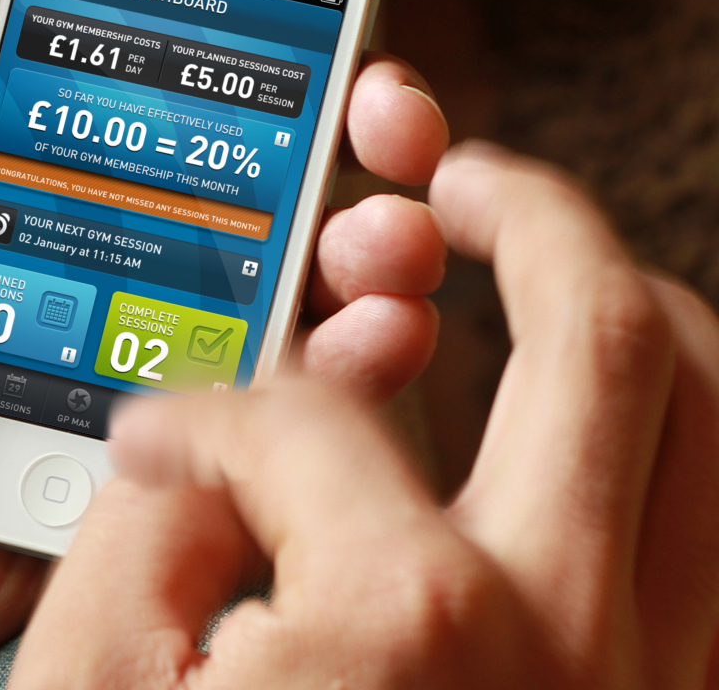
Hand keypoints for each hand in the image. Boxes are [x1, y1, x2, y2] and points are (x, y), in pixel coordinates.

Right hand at [11, 142, 718, 689]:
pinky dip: (682, 429)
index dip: (208, 407)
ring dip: (636, 296)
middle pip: (601, 334)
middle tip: (452, 171)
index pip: (304, 413)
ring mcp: (651, 685)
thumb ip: (147, 526)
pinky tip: (606, 407)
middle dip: (522, 212)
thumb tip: (203, 436)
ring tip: (547, 255)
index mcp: (405, 625)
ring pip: (717, 414)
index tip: (168, 439)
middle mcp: (569, 638)